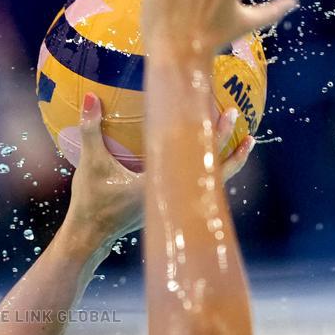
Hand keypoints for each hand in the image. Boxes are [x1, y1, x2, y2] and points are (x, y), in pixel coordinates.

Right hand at [68, 95, 253, 241]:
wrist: (89, 236)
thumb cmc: (90, 204)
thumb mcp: (90, 165)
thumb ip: (90, 131)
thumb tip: (89, 98)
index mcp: (160, 185)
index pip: (197, 159)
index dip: (215, 136)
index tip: (228, 115)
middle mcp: (173, 197)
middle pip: (213, 171)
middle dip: (229, 144)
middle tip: (237, 116)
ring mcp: (173, 204)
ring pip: (210, 182)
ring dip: (227, 161)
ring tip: (245, 142)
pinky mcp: (168, 207)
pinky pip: (197, 187)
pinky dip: (209, 170)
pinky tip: (212, 159)